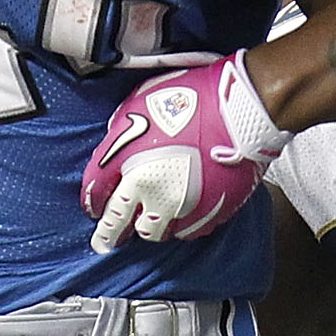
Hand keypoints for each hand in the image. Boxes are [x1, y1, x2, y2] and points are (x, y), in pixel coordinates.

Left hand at [83, 58, 286, 253]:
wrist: (242, 111)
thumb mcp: (137, 107)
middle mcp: (156, 199)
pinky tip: (184, 210)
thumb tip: (111, 158)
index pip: (98, 202)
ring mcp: (186, 211)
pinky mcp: (212, 215)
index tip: (94, 212)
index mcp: (132, 173)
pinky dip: (183, 223)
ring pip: (158, 233)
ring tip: (154, 214)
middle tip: (112, 234)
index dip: (93, 207)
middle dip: (116, 230)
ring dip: (152, 225)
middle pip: (124, 229)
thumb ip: (117, 139)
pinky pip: (189, 230)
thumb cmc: (191, 101)